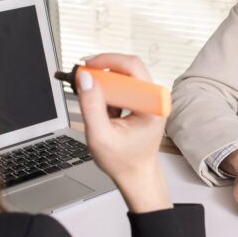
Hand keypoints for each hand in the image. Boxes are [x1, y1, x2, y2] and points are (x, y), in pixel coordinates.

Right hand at [77, 53, 169, 211]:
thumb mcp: (100, 135)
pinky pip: (123, 87)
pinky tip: (104, 113)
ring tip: (96, 108)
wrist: (136, 175)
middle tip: (81, 80)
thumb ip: (91, 105)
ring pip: (123, 77)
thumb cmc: (124, 161)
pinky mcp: (142, 102)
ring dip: (105, 86)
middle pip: (127, 68)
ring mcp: (150, 99)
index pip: (132, 67)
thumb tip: (85, 79)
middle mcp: (155, 98)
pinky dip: (108, 94)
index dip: (107, 61)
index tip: (86, 66)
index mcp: (153, 105)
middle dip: (102, 72)